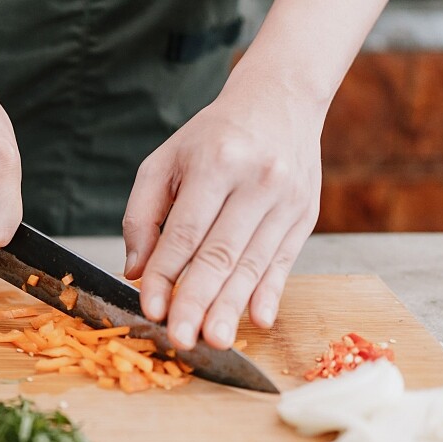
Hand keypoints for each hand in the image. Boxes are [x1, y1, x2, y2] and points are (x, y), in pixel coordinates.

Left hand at [121, 82, 323, 350]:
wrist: (280, 101)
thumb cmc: (211, 137)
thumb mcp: (164, 161)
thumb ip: (143, 215)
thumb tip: (137, 271)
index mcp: (216, 163)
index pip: (186, 232)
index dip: (166, 274)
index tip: (150, 308)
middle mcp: (257, 181)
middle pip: (222, 253)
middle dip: (198, 301)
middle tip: (181, 339)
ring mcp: (287, 200)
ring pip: (254, 264)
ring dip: (232, 307)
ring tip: (214, 340)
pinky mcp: (306, 215)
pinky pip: (284, 261)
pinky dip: (270, 293)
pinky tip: (257, 320)